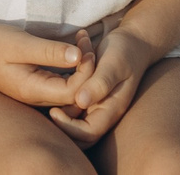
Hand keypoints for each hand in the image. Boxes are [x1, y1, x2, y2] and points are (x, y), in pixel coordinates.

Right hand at [0, 21, 96, 110]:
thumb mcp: (22, 44)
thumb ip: (49, 51)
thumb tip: (79, 56)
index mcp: (33, 90)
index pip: (73, 92)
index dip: (86, 72)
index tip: (84, 46)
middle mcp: (36, 98)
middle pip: (75, 95)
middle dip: (87, 70)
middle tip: (85, 41)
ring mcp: (36, 93)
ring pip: (70, 91)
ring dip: (81, 68)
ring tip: (81, 41)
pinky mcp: (36, 86)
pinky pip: (62, 83)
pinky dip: (72, 68)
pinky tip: (73, 49)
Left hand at [46, 27, 153, 145]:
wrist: (132, 42)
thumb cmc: (124, 52)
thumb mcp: (113, 65)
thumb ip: (100, 83)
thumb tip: (81, 102)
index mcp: (111, 109)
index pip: (88, 133)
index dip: (69, 127)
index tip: (54, 111)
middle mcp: (102, 112)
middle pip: (79, 136)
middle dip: (61, 126)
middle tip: (48, 107)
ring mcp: (95, 105)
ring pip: (73, 121)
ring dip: (60, 108)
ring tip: (53, 86)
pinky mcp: (88, 96)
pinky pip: (72, 106)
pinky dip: (62, 96)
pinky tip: (57, 80)